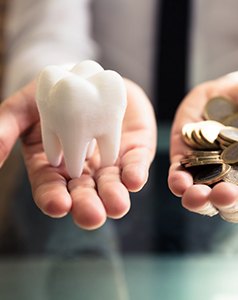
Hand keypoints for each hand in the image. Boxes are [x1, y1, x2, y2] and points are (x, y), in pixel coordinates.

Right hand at [0, 79, 155, 229]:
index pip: (51, 189)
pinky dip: (135, 173)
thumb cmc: (56, 95)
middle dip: (87, 206)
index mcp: (54, 166)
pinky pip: (135, 164)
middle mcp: (83, 171)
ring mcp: (109, 163)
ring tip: (117, 206)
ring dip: (114, 197)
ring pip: (111, 185)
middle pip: (83, 194)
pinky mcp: (132, 151)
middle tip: (92, 216)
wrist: (89, 76)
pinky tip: (134, 180)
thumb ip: (6, 127)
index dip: (53, 198)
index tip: (58, 205)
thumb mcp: (26, 107)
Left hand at [168, 77, 237, 221]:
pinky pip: (179, 178)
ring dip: (199, 201)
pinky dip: (178, 182)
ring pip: (204, 199)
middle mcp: (237, 184)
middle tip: (225, 194)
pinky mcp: (186, 162)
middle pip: (234, 206)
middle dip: (230, 203)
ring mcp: (210, 174)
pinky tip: (178, 182)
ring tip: (196, 196)